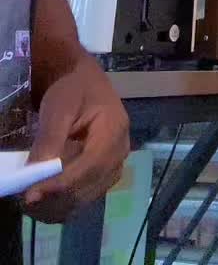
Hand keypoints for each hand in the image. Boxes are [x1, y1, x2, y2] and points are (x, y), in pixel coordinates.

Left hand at [23, 60, 128, 221]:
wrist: (85, 84)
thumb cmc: (73, 90)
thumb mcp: (59, 106)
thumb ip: (50, 138)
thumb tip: (36, 173)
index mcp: (115, 130)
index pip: (90, 166)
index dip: (61, 184)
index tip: (32, 194)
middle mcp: (120, 152)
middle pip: (88, 188)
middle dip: (55, 198)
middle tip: (24, 199)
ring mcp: (115, 166)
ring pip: (86, 198)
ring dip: (57, 204)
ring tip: (31, 198)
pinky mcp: (106, 174)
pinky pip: (85, 197)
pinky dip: (63, 202)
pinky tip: (44, 197)